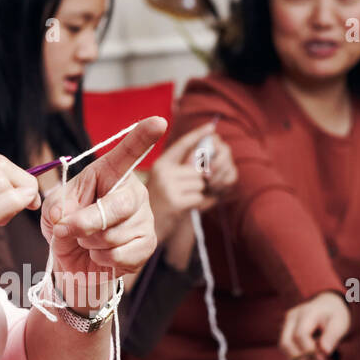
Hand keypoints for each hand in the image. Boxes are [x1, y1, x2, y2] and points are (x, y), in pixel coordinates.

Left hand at [41, 116, 167, 312]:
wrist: (74, 263)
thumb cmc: (66, 228)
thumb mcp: (52, 211)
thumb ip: (56, 207)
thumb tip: (67, 218)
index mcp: (110, 175)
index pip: (127, 153)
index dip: (142, 138)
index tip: (158, 122)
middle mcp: (133, 193)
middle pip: (117, 206)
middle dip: (85, 223)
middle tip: (67, 230)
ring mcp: (144, 219)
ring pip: (113, 235)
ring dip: (89, 243)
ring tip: (88, 241)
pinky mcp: (147, 245)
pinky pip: (120, 254)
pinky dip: (101, 258)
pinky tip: (100, 254)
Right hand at [146, 124, 237, 242]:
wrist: (148, 233)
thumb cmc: (161, 207)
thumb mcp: (167, 184)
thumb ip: (183, 171)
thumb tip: (205, 161)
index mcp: (160, 165)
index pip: (182, 145)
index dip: (197, 135)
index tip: (211, 127)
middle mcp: (162, 172)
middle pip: (197, 169)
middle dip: (200, 181)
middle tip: (190, 191)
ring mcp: (167, 186)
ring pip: (200, 183)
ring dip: (198, 194)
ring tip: (184, 201)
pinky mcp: (174, 201)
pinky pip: (199, 197)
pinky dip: (198, 204)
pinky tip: (186, 208)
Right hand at [279, 290, 349, 359]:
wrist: (327, 305)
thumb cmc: (334, 315)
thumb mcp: (339, 324)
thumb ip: (332, 337)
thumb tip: (324, 352)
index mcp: (307, 312)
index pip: (300, 335)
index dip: (309, 350)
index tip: (323, 359)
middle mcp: (292, 316)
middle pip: (286, 343)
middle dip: (301, 357)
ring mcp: (286, 323)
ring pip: (283, 347)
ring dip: (298, 359)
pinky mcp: (285, 330)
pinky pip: (285, 347)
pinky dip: (296, 356)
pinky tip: (310, 357)